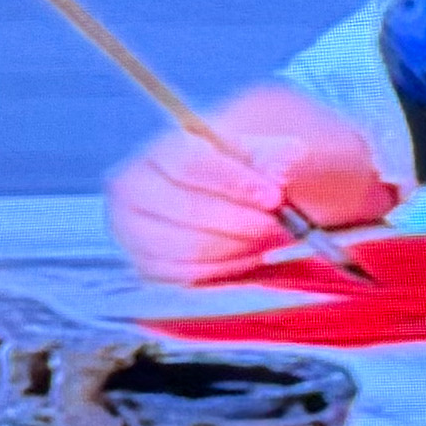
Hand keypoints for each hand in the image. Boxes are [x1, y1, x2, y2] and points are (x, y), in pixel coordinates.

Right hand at [105, 86, 389, 282]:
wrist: (262, 198)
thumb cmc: (270, 169)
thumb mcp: (285, 150)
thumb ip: (284, 153)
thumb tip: (286, 159)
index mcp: (166, 147)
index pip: (187, 162)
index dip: (233, 182)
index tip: (275, 197)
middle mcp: (139, 188)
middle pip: (185, 210)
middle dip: (241, 221)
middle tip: (281, 224)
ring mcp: (140, 231)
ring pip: (188, 249)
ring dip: (239, 247)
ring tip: (271, 236)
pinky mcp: (153, 267)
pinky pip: (189, 278)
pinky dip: (228, 269)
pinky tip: (251, 255)